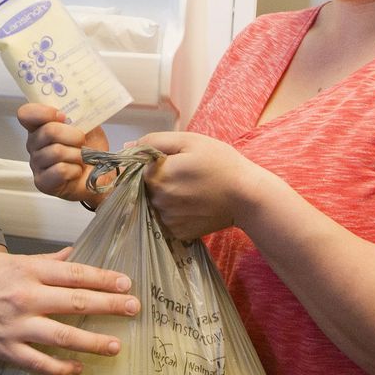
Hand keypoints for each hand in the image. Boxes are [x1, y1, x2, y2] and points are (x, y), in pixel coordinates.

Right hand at [0, 248, 139, 374]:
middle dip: (109, 306)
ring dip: (93, 342)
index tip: (126, 284)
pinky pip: (39, 363)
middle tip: (134, 309)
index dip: (103, 279)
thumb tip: (74, 256)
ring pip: (63, 336)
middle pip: (76, 302)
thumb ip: (44, 262)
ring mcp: (16, 326)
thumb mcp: (10, 260)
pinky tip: (78, 369)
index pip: (74, 273)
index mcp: (27, 270)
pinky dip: (61, 368)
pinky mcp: (5, 350)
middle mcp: (25, 297)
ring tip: (115, 346)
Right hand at [17, 103, 108, 203]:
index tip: (63, 116)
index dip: (43, 112)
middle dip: (73, 135)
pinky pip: (60, 170)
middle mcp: (33, 144)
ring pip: (56, 152)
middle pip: (48, 131)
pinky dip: (75, 170)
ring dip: (77, 155)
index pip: (26, 114)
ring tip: (81, 158)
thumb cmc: (91, 147)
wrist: (102, 172)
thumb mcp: (89, 124)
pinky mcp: (42, 182)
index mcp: (40, 126)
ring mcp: (36, 164)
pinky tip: (76, 171)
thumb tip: (80, 103)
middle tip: (82, 141)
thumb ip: (80, 113)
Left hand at [138, 131, 257, 240]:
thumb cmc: (221, 163)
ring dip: (167, 196)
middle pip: (146, 187)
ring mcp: (167, 219)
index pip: (138, 168)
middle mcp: (157, 200)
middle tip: (187, 175)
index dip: (154, 162)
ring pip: (156, 204)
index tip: (174, 161)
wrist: (248, 196)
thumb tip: (126, 147)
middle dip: (160, 179)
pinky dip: (176, 212)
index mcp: (156, 176)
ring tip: (192, 190)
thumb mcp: (189, 141)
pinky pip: (167, 219)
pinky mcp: (178, 233)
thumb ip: (154, 141)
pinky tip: (194, 204)